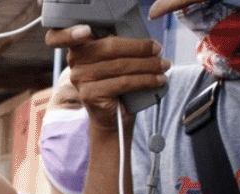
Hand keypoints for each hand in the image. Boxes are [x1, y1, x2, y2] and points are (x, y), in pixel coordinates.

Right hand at [44, 25, 168, 128]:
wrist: (111, 117)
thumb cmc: (117, 85)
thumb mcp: (116, 60)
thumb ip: (119, 48)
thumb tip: (146, 42)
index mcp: (79, 49)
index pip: (81, 34)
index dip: (75, 32)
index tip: (86, 31)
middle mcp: (75, 63)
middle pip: (110, 48)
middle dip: (140, 48)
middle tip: (159, 51)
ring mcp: (80, 79)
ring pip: (121, 66)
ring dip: (148, 65)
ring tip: (164, 66)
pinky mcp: (90, 94)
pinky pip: (124, 82)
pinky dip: (146, 80)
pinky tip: (158, 80)